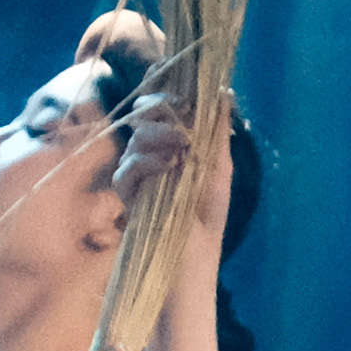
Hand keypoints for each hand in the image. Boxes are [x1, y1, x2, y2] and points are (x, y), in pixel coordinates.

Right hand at [119, 76, 231, 240]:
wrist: (193, 261)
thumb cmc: (206, 217)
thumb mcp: (219, 168)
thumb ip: (217, 131)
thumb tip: (224, 92)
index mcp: (172, 146)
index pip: (159, 110)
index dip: (162, 94)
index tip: (176, 89)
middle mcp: (152, 156)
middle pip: (143, 119)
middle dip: (160, 111)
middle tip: (181, 116)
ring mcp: (137, 175)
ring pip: (135, 141)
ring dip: (158, 136)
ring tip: (182, 147)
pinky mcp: (127, 196)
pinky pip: (126, 171)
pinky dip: (146, 164)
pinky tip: (168, 167)